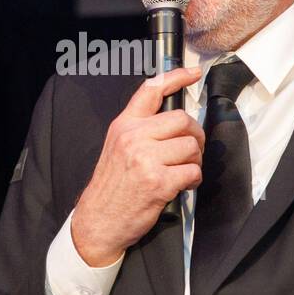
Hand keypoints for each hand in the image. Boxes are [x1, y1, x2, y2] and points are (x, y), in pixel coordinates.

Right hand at [70, 66, 204, 266]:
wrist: (99, 220)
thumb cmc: (112, 186)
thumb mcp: (116, 147)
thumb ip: (140, 129)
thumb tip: (175, 121)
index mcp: (124, 125)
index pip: (151, 90)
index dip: (176, 77)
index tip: (194, 73)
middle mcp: (133, 137)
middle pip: (182, 120)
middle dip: (195, 136)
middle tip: (190, 151)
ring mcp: (145, 159)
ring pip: (191, 146)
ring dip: (194, 161)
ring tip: (182, 172)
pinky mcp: (158, 182)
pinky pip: (192, 171)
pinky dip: (193, 180)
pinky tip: (182, 186)